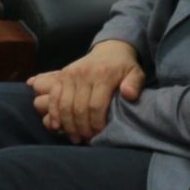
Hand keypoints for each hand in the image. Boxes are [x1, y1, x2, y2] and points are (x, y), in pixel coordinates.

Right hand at [29, 40, 145, 142]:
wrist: (109, 50)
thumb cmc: (124, 67)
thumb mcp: (136, 73)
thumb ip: (134, 84)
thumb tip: (129, 94)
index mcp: (103, 74)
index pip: (96, 105)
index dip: (96, 124)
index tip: (100, 135)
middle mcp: (84, 74)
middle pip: (79, 108)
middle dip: (82, 128)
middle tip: (87, 140)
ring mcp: (70, 74)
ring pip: (65, 105)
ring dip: (68, 125)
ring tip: (75, 138)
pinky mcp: (62, 75)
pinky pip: (54, 97)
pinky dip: (53, 113)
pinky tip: (57, 126)